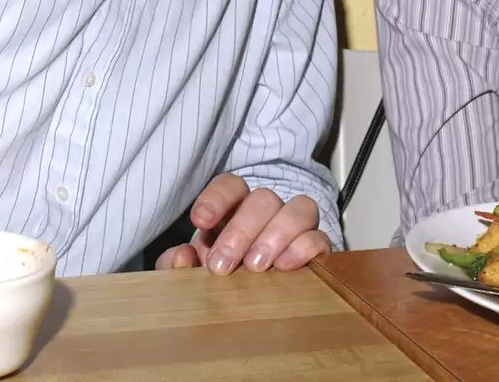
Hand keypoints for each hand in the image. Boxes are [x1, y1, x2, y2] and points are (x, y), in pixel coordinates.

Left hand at [152, 173, 329, 274]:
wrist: (254, 313)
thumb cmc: (222, 280)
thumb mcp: (193, 276)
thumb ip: (177, 266)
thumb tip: (180, 257)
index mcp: (235, 211)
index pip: (232, 185)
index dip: (216, 198)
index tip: (200, 221)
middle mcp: (268, 213)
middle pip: (263, 198)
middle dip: (241, 230)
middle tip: (222, 265)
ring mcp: (297, 229)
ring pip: (300, 207)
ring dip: (276, 234)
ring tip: (255, 267)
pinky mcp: (318, 250)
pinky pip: (321, 237)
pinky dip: (304, 248)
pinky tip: (284, 267)